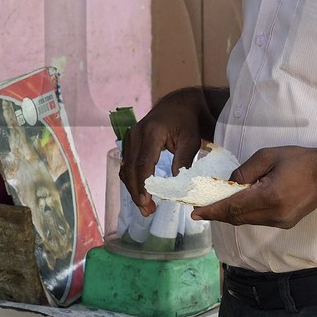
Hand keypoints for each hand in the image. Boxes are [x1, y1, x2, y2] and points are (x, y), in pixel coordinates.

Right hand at [120, 88, 211, 216]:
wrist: (177, 106)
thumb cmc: (186, 124)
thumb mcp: (190, 141)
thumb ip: (183, 161)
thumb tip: (177, 185)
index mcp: (152, 132)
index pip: (143, 163)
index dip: (143, 184)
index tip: (146, 202)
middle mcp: (136, 134)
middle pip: (131, 168)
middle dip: (136, 192)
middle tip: (147, 211)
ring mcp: (130, 138)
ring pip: (126, 168)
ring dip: (133, 189)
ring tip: (145, 207)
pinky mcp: (129, 143)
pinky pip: (127, 164)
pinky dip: (132, 180)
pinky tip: (140, 193)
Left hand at [191, 145, 316, 227]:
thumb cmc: (299, 160)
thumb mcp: (268, 156)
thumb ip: (245, 171)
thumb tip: (228, 184)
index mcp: (270, 197)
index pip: (234, 207)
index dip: (212, 210)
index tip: (194, 212)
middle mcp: (274, 215)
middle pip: (237, 218)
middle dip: (216, 214)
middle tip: (197, 210)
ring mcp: (280, 222)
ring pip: (246, 221)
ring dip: (228, 215)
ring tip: (212, 206)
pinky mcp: (284, 224)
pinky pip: (256, 220)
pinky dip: (242, 214)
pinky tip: (234, 206)